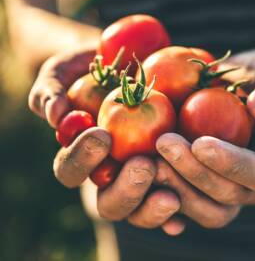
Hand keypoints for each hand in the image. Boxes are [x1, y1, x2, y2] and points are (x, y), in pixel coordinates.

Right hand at [28, 48, 184, 234]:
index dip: (82, 158)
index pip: (71, 170)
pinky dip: (174, 213)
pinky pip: (173, 203)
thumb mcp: (66, 71)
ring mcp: (140, 180)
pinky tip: (182, 212)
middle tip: (143, 166)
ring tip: (170, 195)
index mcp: (81, 156)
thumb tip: (54, 116)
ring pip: (139, 212)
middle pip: (109, 202)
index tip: (102, 135)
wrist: (133, 63)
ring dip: (152, 208)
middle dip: (125, 189)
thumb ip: (51, 90)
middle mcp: (109, 175)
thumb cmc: (94, 69)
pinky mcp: (170, 178)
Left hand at [156, 49, 254, 226]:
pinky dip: (164, 198)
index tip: (200, 142)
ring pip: (206, 209)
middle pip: (229, 196)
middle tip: (163, 143)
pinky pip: (187, 204)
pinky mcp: (208, 185)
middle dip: (194, 174)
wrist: (253, 83)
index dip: (232, 164)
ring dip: (175, 188)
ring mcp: (233, 188)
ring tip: (148, 158)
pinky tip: (143, 180)